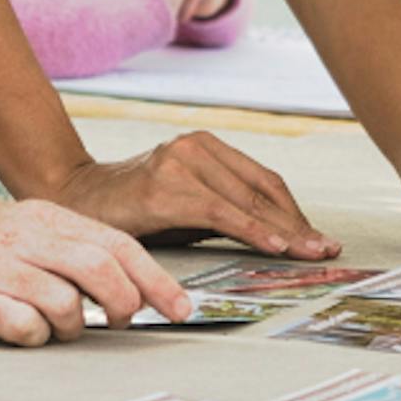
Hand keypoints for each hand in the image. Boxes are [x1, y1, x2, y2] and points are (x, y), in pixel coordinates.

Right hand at [0, 189, 190, 345]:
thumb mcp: (18, 229)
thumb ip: (65, 249)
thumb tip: (124, 284)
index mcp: (45, 217)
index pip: (120, 245)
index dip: (158, 281)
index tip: (183, 310)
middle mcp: (26, 237)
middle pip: (105, 271)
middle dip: (128, 305)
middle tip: (122, 324)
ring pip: (69, 303)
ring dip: (74, 326)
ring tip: (54, 325)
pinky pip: (24, 327)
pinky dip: (34, 337)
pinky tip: (18, 330)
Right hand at [48, 131, 338, 258]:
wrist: (75, 200)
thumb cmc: (135, 211)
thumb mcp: (187, 208)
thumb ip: (227, 214)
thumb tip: (280, 240)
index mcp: (206, 146)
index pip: (265, 182)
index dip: (295, 213)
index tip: (318, 240)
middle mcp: (196, 146)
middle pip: (262, 190)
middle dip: (297, 225)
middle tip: (325, 252)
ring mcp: (180, 161)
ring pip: (247, 200)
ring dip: (283, 231)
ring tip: (309, 254)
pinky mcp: (164, 185)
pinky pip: (220, 211)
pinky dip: (252, 230)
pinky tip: (274, 247)